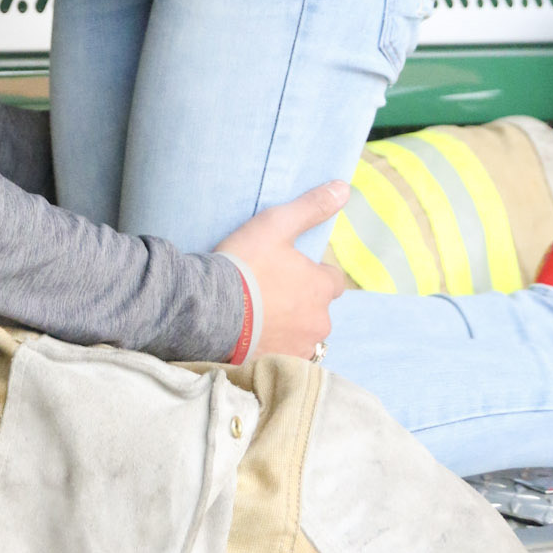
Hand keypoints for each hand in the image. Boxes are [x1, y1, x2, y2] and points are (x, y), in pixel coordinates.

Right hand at [217, 181, 348, 359]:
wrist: (209, 311)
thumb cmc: (245, 264)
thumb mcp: (277, 224)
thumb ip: (312, 207)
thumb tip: (343, 187)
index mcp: (321, 288)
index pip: (333, 280)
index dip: (314, 273)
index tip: (290, 270)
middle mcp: (318, 322)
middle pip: (318, 309)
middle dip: (302, 302)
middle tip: (269, 291)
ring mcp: (299, 347)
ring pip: (303, 334)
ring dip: (290, 326)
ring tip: (259, 314)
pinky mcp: (279, 365)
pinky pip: (285, 355)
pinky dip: (275, 346)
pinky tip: (254, 336)